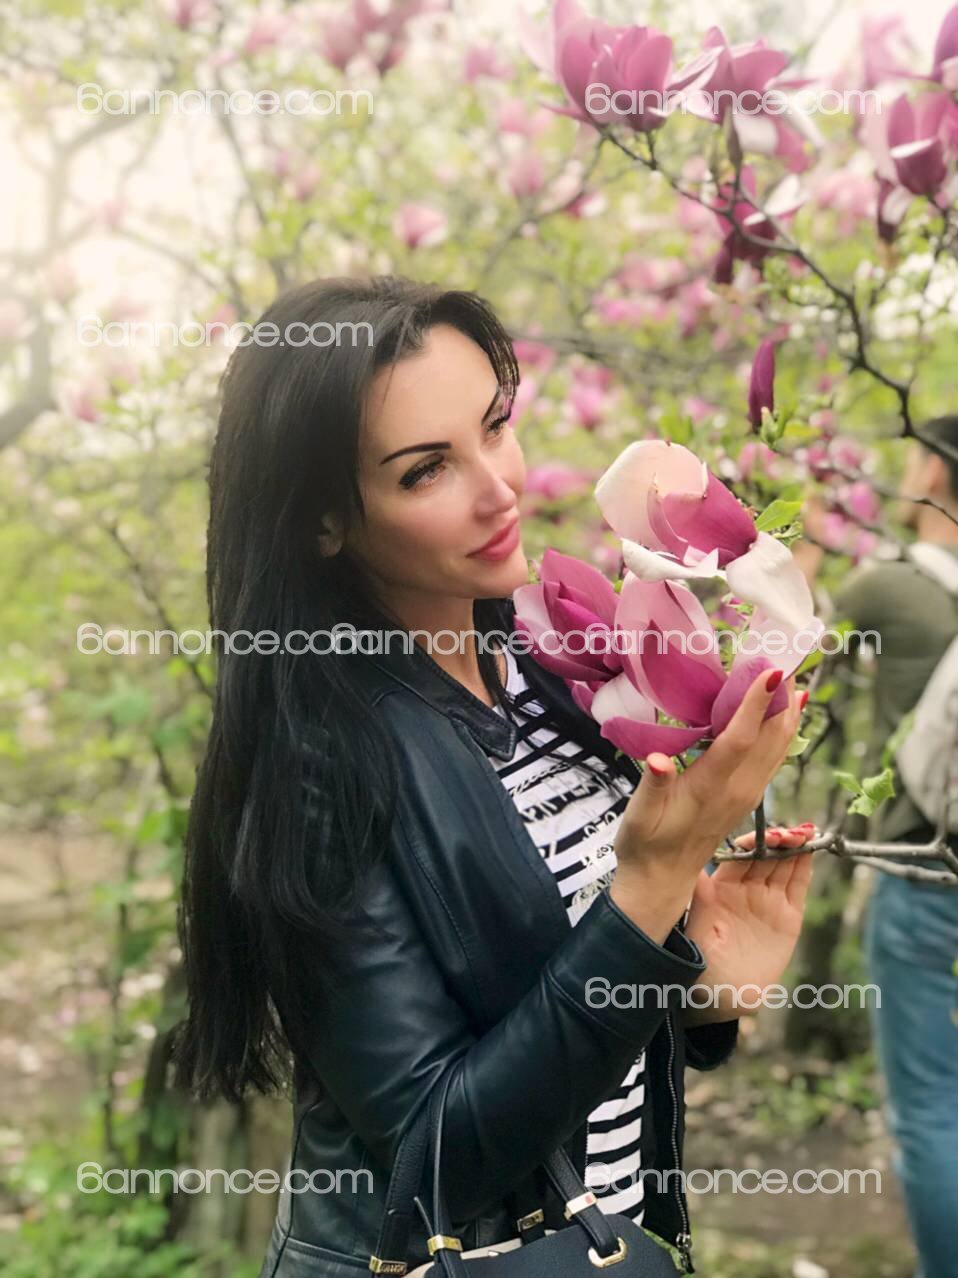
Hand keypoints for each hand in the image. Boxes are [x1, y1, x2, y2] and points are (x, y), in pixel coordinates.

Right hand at [610, 668, 804, 942]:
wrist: (661, 881)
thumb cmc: (643, 845)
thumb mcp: (638, 817)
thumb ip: (652, 786)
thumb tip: (658, 760)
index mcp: (711, 788)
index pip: (740, 739)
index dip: (755, 704)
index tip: (772, 671)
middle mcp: (738, 790)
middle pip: (771, 738)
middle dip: (783, 697)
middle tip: (791, 656)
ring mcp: (746, 795)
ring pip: (778, 748)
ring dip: (788, 712)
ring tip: (795, 677)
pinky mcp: (745, 797)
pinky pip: (773, 758)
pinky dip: (783, 731)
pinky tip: (787, 715)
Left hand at [681, 826, 815, 1023]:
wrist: (721, 997)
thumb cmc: (698, 962)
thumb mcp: (696, 928)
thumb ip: (700, 898)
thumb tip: (693, 868)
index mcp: (721, 886)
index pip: (740, 855)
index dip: (754, 842)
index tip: (764, 834)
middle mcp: (746, 889)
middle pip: (766, 856)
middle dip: (779, 840)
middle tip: (791, 830)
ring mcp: (768, 902)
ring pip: (784, 867)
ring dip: (795, 849)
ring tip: (805, 833)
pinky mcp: (788, 919)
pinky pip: (798, 888)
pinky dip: (805, 869)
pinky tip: (810, 852)